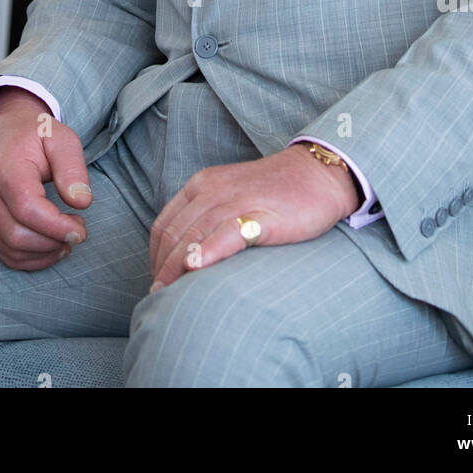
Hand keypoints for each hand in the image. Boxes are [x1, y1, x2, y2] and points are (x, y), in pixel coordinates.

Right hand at [0, 88, 91, 269]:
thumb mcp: (60, 138)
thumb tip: (82, 202)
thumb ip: (72, 168)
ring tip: (67, 239)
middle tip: (78, 230)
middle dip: (53, 242)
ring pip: (10, 250)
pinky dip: (30, 259)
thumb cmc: (34, 134)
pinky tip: (52, 247)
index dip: (55, 227)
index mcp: (6, 170)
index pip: (27, 209)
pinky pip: (4, 253)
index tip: (81, 230)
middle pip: (17, 236)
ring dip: (44, 253)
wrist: (1, 129)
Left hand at [149, 143, 356, 289]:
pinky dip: (209, 250)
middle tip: (159, 299)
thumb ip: (207, 218)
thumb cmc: (274, 191)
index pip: (163, 225)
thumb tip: (184, 259)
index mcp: (201, 185)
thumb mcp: (230, 195)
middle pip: (173, 234)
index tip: (157, 282)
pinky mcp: (263, 215)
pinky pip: (228, 232)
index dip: (154, 258)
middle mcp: (212, 190)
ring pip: (194, 235)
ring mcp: (237, 200)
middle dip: (161, 270)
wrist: (318, 173)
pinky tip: (197, 267)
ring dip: (175, 269)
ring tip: (168, 296)